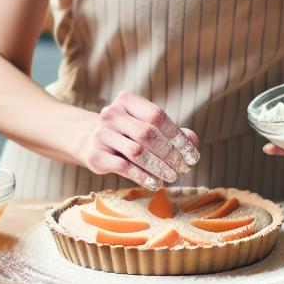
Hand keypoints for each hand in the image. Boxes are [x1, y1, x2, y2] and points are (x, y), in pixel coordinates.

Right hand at [74, 90, 201, 188]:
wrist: (90, 142)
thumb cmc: (127, 133)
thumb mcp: (147, 126)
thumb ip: (172, 132)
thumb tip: (193, 141)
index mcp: (126, 100)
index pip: (156, 115)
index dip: (176, 135)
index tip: (190, 153)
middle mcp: (111, 114)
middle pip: (147, 134)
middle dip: (169, 153)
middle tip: (182, 167)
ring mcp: (101, 134)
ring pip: (136, 151)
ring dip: (158, 166)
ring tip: (171, 176)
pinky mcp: (96, 155)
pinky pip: (123, 167)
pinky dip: (142, 176)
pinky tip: (154, 182)